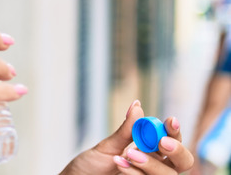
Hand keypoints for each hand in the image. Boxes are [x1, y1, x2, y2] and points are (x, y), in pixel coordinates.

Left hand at [60, 100, 193, 174]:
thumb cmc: (91, 166)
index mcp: (151, 152)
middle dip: (176, 151)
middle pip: (182, 162)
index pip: (172, 141)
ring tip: (128, 155)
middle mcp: (155, 168)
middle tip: (161, 142)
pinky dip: (135, 173)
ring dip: (151, 164)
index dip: (175, 131)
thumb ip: (126, 130)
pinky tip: (120, 165)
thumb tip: (137, 105)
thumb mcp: (108, 146)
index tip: (170, 120)